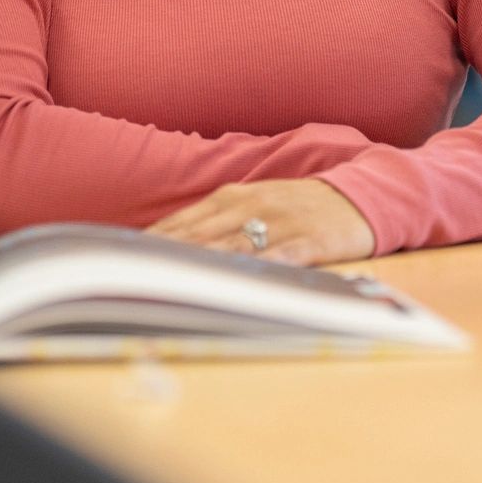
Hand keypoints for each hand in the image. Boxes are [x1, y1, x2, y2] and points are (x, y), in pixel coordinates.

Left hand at [148, 179, 376, 266]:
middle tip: (132, 281)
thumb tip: (170, 248)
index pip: (182, 223)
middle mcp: (251, 206)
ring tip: (169, 287)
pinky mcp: (310, 241)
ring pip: (232, 248)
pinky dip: (255, 271)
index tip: (121, 263)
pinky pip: (279, 258)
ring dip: (199, 267)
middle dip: (164, 259)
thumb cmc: (300, 207)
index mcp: (232, 197)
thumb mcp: (255, 204)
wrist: (361, 196)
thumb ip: (216, 223)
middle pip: (198, 236)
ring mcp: (280, 223)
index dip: (151, 244)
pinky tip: (236, 285)